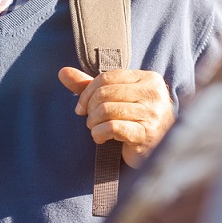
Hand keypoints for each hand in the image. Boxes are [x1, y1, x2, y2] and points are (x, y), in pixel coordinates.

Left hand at [58, 67, 175, 167]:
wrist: (158, 150)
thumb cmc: (135, 120)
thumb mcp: (115, 98)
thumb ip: (90, 85)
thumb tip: (62, 72)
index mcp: (148, 78)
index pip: (108, 77)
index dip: (87, 92)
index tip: (81, 107)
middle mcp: (153, 93)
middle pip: (105, 93)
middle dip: (90, 108)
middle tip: (90, 120)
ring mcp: (152, 113)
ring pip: (106, 110)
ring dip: (93, 122)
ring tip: (95, 128)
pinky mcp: (146, 133)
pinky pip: (112, 127)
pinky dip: (98, 134)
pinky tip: (100, 138)